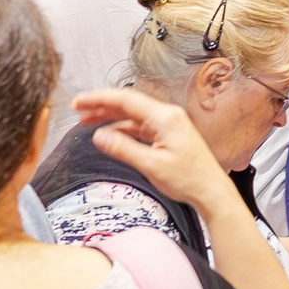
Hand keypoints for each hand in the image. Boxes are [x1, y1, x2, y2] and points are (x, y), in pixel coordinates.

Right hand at [72, 88, 231, 211]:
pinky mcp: (168, 134)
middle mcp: (167, 115)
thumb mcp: (151, 165)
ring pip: (132, 115)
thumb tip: (99, 136)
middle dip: (101, 105)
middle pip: (128, 104)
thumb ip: (123, 149)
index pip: (126, 100)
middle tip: (78, 108)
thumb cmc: (189, 179)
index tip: (79, 101)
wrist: (211, 190)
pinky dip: (123, 128)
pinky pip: (140, 126)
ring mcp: (168, 124)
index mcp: (165, 117)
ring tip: (87, 120)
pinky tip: (109, 133)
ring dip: (110, 116)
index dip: (99, 98)